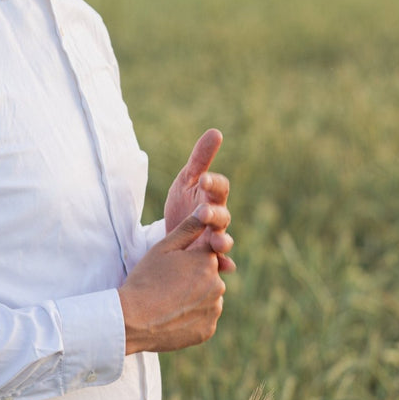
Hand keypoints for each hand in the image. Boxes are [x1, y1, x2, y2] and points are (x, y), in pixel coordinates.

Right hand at [119, 209, 225, 354]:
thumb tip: (205, 210)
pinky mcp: (208, 330)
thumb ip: (188, 228)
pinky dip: (193, 317)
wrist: (133, 319)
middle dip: (193, 278)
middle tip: (167, 285)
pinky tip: (173, 316)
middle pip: (208, 276)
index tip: (172, 268)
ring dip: (195, 298)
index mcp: (207, 261)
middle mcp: (217, 284)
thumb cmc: (146, 278)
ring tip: (169, 301)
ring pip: (208, 298)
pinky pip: (204, 319)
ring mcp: (214, 310)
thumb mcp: (163, 247)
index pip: (206, 254)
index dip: (188, 259)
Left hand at [164, 129, 234, 272]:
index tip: (203, 179)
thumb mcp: (187, 180)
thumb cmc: (185, 202)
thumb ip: (200, 158)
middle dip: (214, 214)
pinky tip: (225, 268)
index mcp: (212, 197)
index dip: (213, 183)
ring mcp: (214, 239)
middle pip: (222, 216)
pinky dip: (223, 266)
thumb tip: (216, 132)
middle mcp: (217, 219)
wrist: (174, 233)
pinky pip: (220, 264)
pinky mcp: (208, 259)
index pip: (220, 187)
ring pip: (223, 241)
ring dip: (222, 242)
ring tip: (218, 243)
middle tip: (203, 213)